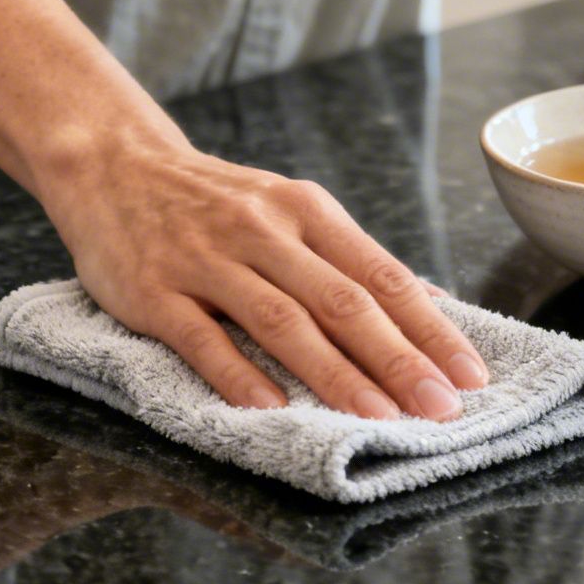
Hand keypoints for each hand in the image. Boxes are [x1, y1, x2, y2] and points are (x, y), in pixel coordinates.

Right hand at [39, 139, 488, 420]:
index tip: (470, 377)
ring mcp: (206, 260)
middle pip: (341, 302)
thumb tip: (434, 305)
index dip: (430, 329)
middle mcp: (263, 230)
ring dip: (334, 374)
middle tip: (440, 410)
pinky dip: (238, 374)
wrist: (114, 164)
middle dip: (398, 360)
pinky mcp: (154, 291)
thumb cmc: (215, 202)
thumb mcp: (290, 210)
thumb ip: (352, 260)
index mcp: (307, 210)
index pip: (382, 276)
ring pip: (281, 321)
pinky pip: (201, 338)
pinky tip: (271, 410)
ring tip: (376, 419)